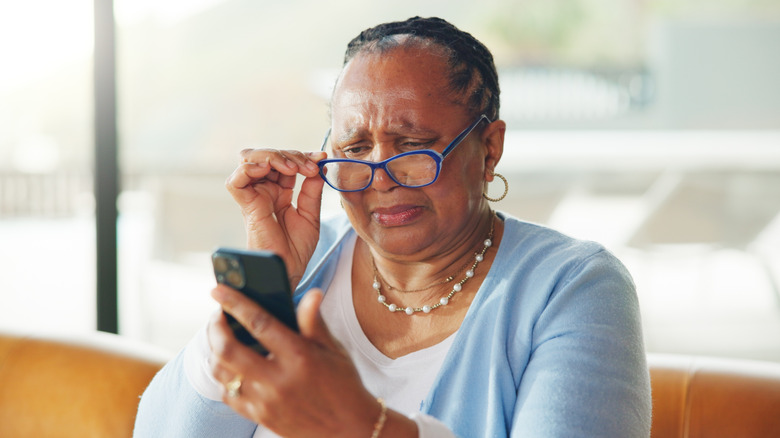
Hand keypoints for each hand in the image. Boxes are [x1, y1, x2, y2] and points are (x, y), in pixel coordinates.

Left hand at [207, 285, 379, 437]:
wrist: (350, 429)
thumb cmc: (344, 385)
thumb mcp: (334, 349)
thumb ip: (314, 322)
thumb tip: (311, 293)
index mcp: (299, 357)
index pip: (259, 323)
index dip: (234, 303)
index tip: (218, 290)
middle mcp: (278, 380)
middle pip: (228, 349)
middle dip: (215, 327)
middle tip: (217, 316)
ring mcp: (266, 401)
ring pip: (222, 372)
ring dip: (215, 351)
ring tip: (222, 338)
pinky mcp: (260, 417)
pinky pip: (228, 395)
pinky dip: (224, 378)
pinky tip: (232, 367)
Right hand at [226, 149, 325, 288]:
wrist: (289, 270)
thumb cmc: (297, 248)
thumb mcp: (311, 214)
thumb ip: (312, 190)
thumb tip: (319, 166)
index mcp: (279, 191)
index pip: (285, 161)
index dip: (302, 156)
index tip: (321, 157)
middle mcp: (263, 190)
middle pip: (267, 155)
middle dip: (290, 154)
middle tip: (309, 166)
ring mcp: (253, 196)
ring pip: (250, 159)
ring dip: (273, 156)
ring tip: (293, 167)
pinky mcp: (245, 205)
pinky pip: (236, 179)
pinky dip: (251, 167)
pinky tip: (272, 169)